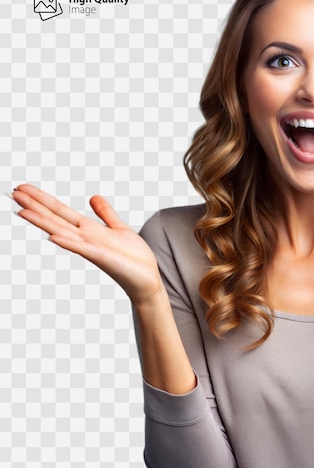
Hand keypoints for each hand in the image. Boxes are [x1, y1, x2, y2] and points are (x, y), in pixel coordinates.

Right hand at [12, 184, 162, 304]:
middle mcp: (85, 238)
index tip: (24, 188)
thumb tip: (93, 197)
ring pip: (62, 232)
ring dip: (42, 222)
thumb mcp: (119, 228)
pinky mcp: (101, 257)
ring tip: (22, 211)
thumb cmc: (132, 257)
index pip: (60, 211)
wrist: (146, 278)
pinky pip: (82, 249)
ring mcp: (91, 248)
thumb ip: (105, 214)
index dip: (43, 199)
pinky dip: (68, 242)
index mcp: (89, 230)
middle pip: (55, 218)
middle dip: (35, 205)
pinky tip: (53, 236)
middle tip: (14, 192)